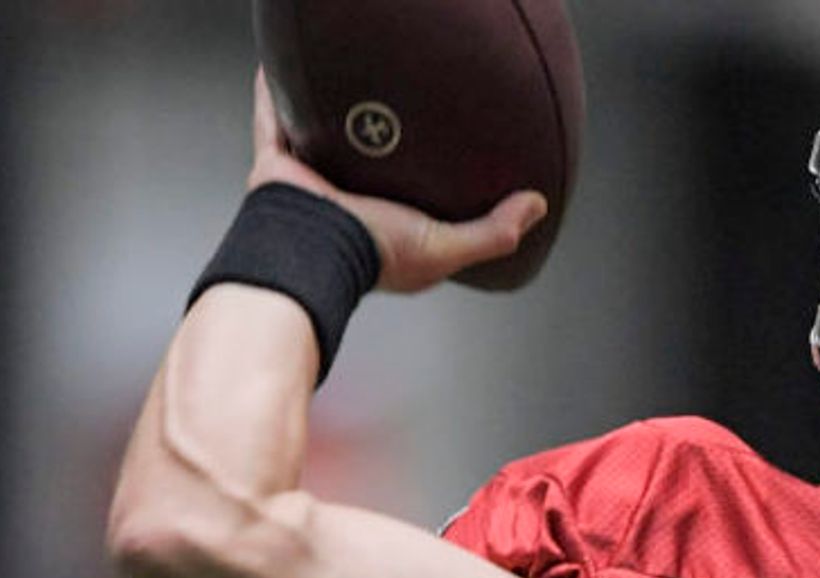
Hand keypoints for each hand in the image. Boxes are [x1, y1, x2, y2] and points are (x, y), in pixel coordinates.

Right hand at [245, 69, 546, 292]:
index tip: (447, 149)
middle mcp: (347, 203)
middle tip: (397, 105)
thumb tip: (536, 204)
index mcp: (383, 225)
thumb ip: (494, 231)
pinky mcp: (279, 166)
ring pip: (318, 138)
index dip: (428, 175)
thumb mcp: (446, 246)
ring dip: (325, 112)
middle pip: (363, 160)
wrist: (313, 251)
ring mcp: (312, 182)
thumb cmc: (372, 256)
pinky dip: (272, 95)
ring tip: (343, 81)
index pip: (411, 196)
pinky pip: (274, 121)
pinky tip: (279, 68)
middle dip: (376, 135)